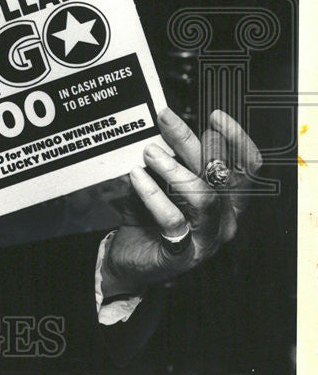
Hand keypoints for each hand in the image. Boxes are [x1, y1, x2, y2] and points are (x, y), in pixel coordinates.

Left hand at [99, 107, 260, 296]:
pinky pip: (174, 220)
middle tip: (164, 118)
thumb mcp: (162, 183)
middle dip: (192, 142)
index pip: (246, 167)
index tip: (215, 115)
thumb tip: (165, 127)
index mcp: (228, 200)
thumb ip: (171, 161)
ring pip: (203, 197)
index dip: (236, 140)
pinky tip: (136, 177)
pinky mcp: (183, 254)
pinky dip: (154, 194)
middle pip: (220, 175)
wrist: (128, 259)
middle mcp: (225, 220)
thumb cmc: (148, 217)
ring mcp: (207, 239)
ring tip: (149, 151)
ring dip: (174, 168)